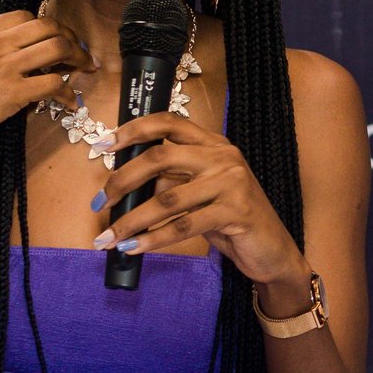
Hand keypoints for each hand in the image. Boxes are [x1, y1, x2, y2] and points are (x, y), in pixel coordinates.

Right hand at [0, 11, 95, 172]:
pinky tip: (70, 101)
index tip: (55, 38)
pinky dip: (69, 92)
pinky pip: (55, 84)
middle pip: (47, 26)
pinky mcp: (12, 93)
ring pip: (58, 48)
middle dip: (70, 38)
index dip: (45, 26)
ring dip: (79, 58)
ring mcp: (3, 66)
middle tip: (79, 52)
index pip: (23, 15)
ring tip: (86, 69)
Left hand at [89, 112, 306, 287]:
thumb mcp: (201, 193)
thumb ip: (172, 181)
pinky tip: (133, 249)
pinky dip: (153, 239)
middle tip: (100, 202)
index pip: (169, 123)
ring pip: (168, 199)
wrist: (272, 250)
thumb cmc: (231, 220)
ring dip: (131, 220)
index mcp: (213, 144)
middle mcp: (224, 157)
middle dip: (122, 180)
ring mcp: (232, 183)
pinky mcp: (236, 212)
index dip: (133, 130)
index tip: (102, 145)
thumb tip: (125, 185)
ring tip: (109, 238)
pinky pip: (183, 226)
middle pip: (160, 157)